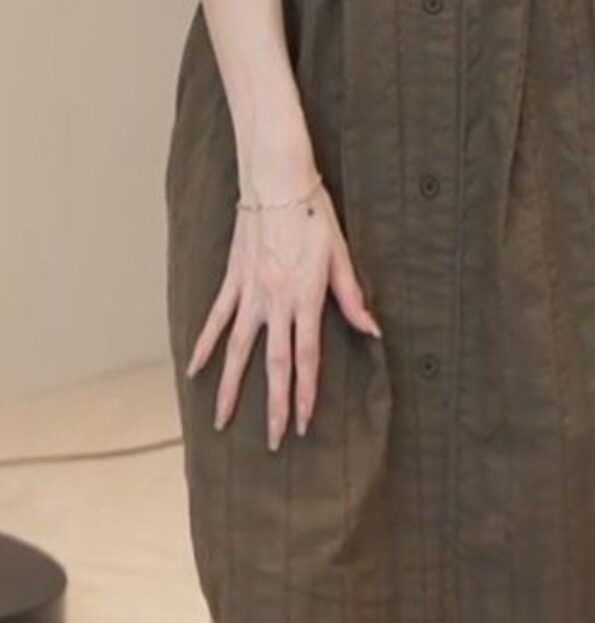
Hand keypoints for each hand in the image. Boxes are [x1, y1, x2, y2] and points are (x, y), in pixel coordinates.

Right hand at [184, 176, 381, 450]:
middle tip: (271, 440)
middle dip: (273, 405)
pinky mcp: (233, 280)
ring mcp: (250, 293)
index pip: (306, 357)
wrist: (277, 182)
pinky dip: (204, 344)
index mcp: (305, 298)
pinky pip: (216, 318)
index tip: (301, 422)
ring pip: (238, 349)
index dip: (304, 392)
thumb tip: (372, 329)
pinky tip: (194, 370)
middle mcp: (275, 302)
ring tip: (221, 419)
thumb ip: (352, 296)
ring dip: (229, 387)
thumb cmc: (314, 215)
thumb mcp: (341, 254)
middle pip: (274, 364)